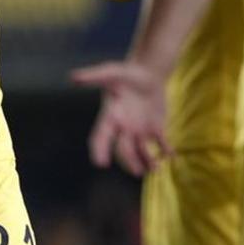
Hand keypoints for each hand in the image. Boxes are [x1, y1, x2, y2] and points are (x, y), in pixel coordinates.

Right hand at [71, 60, 170, 175]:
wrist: (147, 73)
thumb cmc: (125, 73)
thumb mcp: (110, 73)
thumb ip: (93, 77)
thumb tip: (72, 77)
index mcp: (110, 118)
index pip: (100, 137)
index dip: (99, 150)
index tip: (101, 163)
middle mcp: (123, 129)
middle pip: (123, 150)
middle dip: (129, 162)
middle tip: (137, 171)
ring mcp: (139, 131)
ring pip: (142, 152)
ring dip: (148, 162)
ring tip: (155, 168)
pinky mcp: (155, 129)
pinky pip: (161, 144)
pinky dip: (166, 151)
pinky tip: (171, 155)